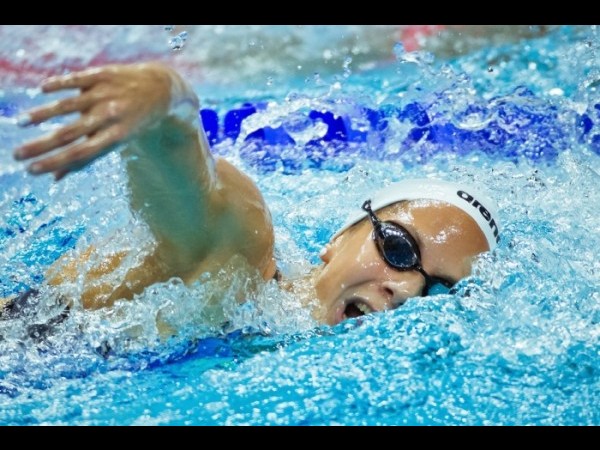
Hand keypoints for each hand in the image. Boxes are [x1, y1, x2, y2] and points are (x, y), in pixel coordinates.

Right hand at [14, 63, 172, 179]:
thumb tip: (54, 178)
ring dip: (43, 114)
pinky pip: (75, 80)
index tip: (31, 170)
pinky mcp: (102, 75)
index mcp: (115, 137)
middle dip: (41, 146)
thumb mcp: (118, 142)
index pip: (80, 154)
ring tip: (22, 123)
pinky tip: (42, 91)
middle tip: (17, 155)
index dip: (55, 163)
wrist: (162, 89)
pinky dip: (58, 85)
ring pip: (69, 106)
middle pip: (69, 134)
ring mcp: (105, 95)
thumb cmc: (133, 122)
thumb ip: (86, 158)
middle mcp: (109, 116)